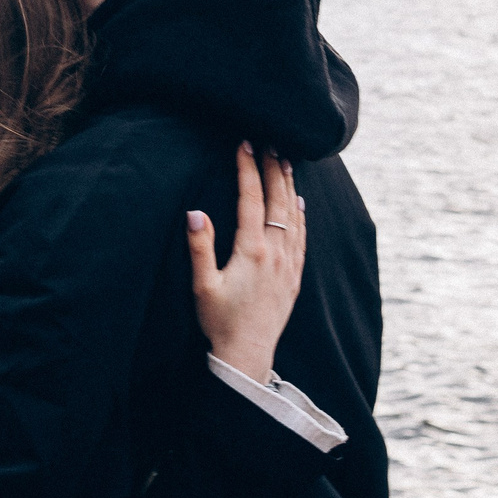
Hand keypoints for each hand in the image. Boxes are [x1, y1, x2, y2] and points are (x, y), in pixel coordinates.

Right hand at [185, 142, 306, 380]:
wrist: (248, 353)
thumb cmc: (220, 321)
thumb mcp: (202, 285)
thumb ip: (199, 246)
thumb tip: (195, 212)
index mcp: (251, 250)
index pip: (251, 198)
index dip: (248, 168)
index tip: (244, 144)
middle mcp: (275, 252)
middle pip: (277, 200)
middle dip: (273, 169)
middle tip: (270, 144)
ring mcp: (288, 264)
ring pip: (293, 215)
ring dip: (289, 186)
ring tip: (285, 162)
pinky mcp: (294, 276)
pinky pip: (302, 236)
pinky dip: (301, 214)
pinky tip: (299, 203)